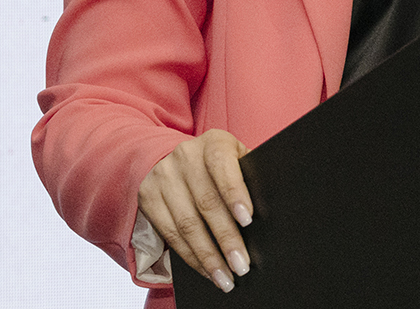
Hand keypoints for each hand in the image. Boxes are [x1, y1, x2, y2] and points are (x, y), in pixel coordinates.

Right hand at [137, 129, 253, 292]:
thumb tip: (271, 210)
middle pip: (206, 203)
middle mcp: (186, 156)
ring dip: (207, 256)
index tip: (248, 220)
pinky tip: (206, 269)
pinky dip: (190, 256)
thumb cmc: (220, 165)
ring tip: (225, 277)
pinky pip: (170, 234)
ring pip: (186, 224)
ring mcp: (163, 176)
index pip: (223, 167)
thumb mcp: (236, 160)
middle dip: (226, 238)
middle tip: (241, 265)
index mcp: (214, 143)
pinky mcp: (148, 196)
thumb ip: (249, 176)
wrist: (174, 158)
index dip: (235, 194)